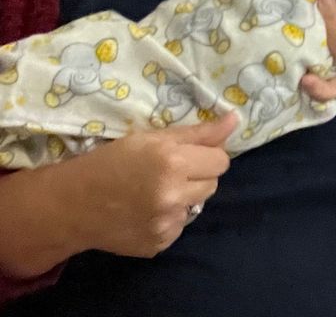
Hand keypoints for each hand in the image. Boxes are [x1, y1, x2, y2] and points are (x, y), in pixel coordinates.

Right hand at [71, 112, 236, 257]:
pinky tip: (144, 211)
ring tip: (154, 192)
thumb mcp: (152, 138)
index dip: (207, 155)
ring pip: (197, 205)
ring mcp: (166, 224)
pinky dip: (168, 218)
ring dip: (184, 197)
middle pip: (213, 183)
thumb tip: (235, 120)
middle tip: (168, 172)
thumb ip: (198, 132)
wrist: (71, 205)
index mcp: (172, 162)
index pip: (221, 160)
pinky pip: (179, 226)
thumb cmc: (111, 162)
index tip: (188, 154)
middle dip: (197, 175)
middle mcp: (173, 195)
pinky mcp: (158, 244)